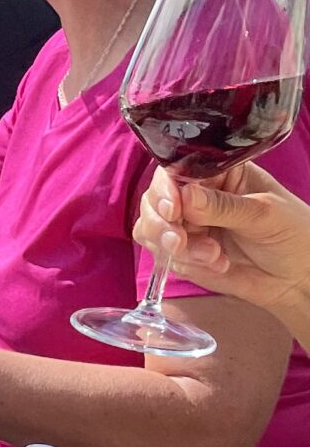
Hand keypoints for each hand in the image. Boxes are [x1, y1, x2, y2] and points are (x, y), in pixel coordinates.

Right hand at [134, 162, 309, 315]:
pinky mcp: (184, 253)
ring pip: (150, 228)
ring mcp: (188, 224)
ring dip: (173, 246)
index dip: (166, 188)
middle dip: (162, 223)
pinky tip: (217, 264)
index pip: (176, 170)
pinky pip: (162, 255)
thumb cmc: (292, 233)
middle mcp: (196, 195)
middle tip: (179, 241)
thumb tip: (186, 196)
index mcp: (218, 172)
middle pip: (154, 199)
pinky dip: (184, 262)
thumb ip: (225, 206)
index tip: (173, 208)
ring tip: (212, 256)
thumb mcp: (264, 214)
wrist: (298, 277)